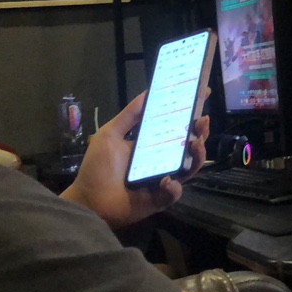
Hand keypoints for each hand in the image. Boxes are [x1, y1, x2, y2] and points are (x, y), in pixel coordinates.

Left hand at [61, 90, 210, 229]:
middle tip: (203, 120)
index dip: (190, 112)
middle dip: (201, 131)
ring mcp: (164, 178)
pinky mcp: (162, 198)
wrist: (88, 200)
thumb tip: (148, 91)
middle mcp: (163, 159)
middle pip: (189, 145)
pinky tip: (166, 181)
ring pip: (190, 167)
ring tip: (196, 144)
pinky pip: (175, 192)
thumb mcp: (109, 134)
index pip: (176, 126)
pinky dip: (173, 187)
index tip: (203, 94)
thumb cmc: (98, 167)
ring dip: (197, 155)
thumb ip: (129, 115)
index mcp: (152, 144)